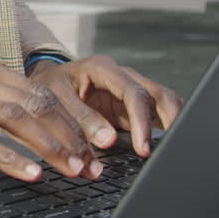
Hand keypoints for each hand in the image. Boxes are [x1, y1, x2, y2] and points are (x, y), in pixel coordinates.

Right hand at [0, 54, 102, 181]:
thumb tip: (37, 123)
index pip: (40, 91)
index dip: (72, 119)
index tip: (92, 146)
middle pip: (36, 103)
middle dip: (70, 135)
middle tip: (92, 164)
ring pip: (16, 119)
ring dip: (50, 147)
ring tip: (71, 170)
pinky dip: (11, 158)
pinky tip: (30, 173)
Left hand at [28, 55, 183, 156]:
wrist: (43, 83)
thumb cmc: (48, 87)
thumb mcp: (55, 98)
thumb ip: (80, 118)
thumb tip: (109, 140)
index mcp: (103, 69)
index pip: (133, 93)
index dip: (142, 122)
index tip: (144, 148)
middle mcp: (122, 76)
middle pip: (158, 94)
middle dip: (170, 120)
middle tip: (173, 148)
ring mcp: (128, 91)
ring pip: (163, 102)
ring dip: (171, 123)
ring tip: (175, 148)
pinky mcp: (130, 107)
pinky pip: (154, 115)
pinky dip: (163, 128)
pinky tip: (167, 145)